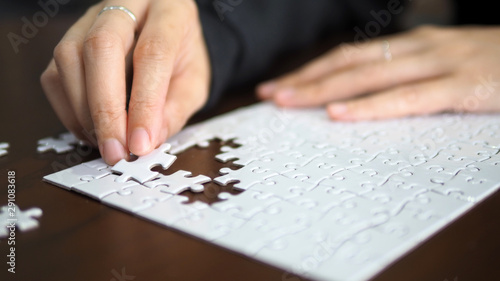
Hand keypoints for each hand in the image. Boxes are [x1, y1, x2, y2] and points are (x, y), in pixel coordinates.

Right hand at [41, 0, 209, 163]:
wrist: (167, 33)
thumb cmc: (183, 57)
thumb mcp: (195, 84)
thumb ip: (174, 111)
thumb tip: (145, 142)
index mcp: (170, 11)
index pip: (152, 53)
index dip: (144, 103)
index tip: (140, 144)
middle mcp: (127, 5)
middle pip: (101, 47)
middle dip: (106, 109)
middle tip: (116, 151)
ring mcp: (91, 18)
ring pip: (70, 58)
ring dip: (84, 113)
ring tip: (107, 144)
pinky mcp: (69, 39)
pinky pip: (55, 75)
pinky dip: (70, 111)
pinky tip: (91, 130)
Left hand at [257, 25, 499, 120]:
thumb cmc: (495, 63)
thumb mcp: (447, 62)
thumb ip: (410, 75)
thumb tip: (367, 95)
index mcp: (414, 44)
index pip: (350, 55)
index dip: (312, 69)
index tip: (281, 84)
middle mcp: (419, 48)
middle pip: (349, 64)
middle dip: (305, 79)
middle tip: (270, 94)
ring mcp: (440, 64)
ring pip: (368, 76)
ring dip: (323, 89)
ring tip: (288, 102)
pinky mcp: (462, 86)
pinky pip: (408, 98)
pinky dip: (370, 107)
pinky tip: (341, 115)